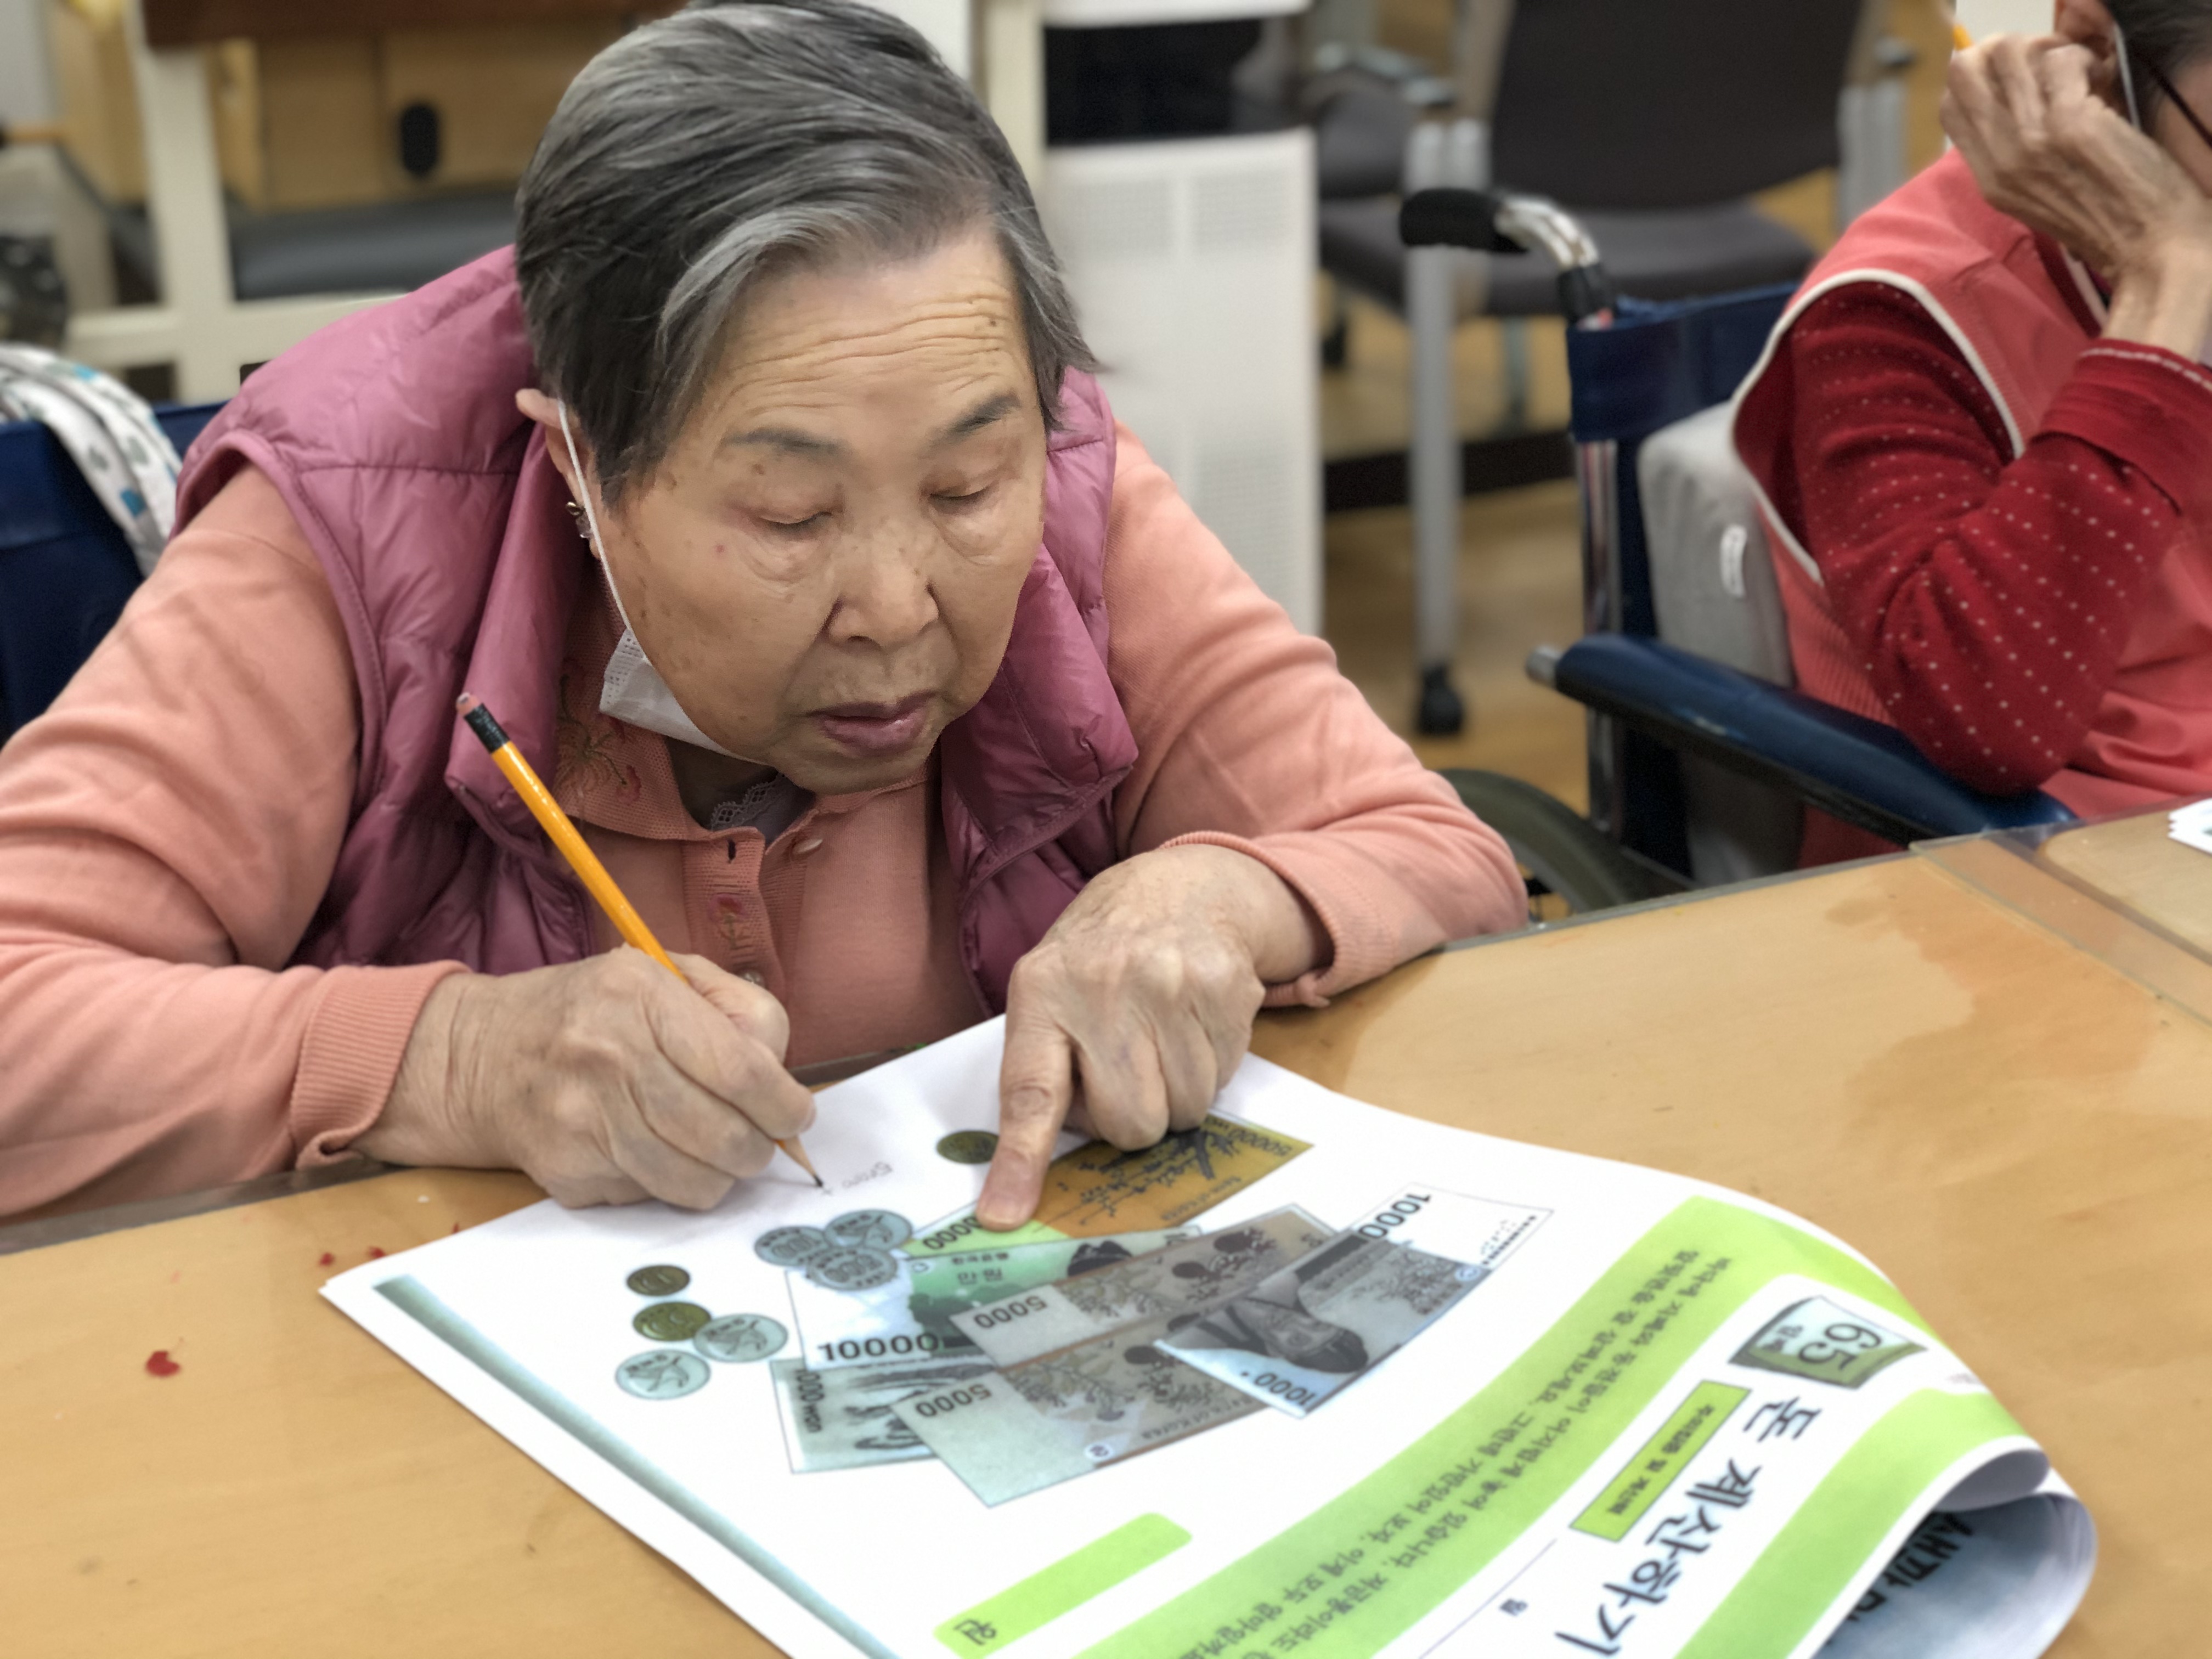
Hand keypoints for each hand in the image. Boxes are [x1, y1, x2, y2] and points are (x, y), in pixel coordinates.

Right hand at [362, 947, 815, 1207]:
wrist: (477, 1054)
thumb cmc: (591, 1012)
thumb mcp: (663, 976)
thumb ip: (736, 1011)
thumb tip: (781, 1077)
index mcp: (641, 995)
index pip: (743, 1070)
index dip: (785, 1105)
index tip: (795, 1116)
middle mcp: (610, 1056)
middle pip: (725, 1135)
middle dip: (758, 1149)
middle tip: (758, 1141)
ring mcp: (583, 1119)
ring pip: (693, 1180)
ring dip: (720, 1175)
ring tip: (713, 1151)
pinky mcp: (567, 1170)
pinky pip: (649, 1197)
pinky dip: (666, 1185)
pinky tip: (651, 1152)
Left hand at [977, 844, 1324, 1227]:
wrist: (1181, 889)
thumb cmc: (1102, 958)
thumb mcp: (1051, 991)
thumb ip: (1044, 1067)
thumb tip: (1034, 1172)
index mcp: (1042, 992)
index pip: (1030, 1094)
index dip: (1020, 1161)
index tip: (1005, 1216)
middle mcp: (1102, 988)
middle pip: (1129, 1125)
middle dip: (1132, 1117)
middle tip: (1129, 1072)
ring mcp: (1168, 986)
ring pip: (1183, 1112)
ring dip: (1175, 1093)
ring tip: (1162, 1041)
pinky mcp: (1224, 989)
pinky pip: (1222, 1081)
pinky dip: (1211, 1067)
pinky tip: (1194, 1025)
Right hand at [1944, 35, 2211, 353]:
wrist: (2151, 253)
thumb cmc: (2111, 223)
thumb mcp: (2041, 197)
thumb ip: (2019, 154)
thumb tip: (2018, 97)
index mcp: (1990, 179)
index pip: (1950, 104)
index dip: (1983, 76)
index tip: (2025, 80)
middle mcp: (2001, 160)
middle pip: (1965, 69)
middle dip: (2009, 52)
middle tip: (2049, 67)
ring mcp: (2031, 143)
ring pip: (2009, 53)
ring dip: (2049, 51)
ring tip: (2078, 74)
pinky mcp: (2071, 126)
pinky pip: (2060, 61)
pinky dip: (2085, 61)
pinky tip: (2102, 83)